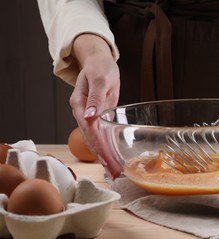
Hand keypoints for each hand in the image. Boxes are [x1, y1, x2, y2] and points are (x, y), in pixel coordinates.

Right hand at [70, 34, 121, 178]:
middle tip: (114, 173)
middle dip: (103, 156)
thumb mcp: (99, 79)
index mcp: (79, 104)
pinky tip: (113, 159)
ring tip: (115, 172)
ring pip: (97, 140)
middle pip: (92, 139)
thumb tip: (89, 117)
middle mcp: (83, 114)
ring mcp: (91, 117)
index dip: (97, 145)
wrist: (99, 62)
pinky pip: (103, 135)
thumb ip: (94, 97)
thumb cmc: (100, 67)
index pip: (89, 129)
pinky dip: (108, 147)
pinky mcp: (100, 117)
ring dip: (106, 156)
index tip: (105, 159)